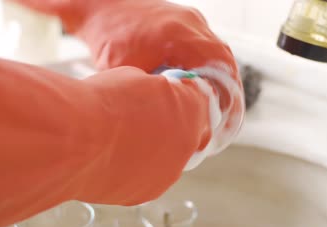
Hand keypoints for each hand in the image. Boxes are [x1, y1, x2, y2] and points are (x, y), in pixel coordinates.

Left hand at [15, 0, 244, 161]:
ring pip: (218, 52)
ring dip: (221, 78)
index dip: (227, 92)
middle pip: (224, 59)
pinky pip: (207, 45)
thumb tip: (181, 111)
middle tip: (227, 116)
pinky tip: (205, 85)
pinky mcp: (186, 21)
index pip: (220, 65)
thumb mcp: (127, 71)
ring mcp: (190, 19)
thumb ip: (156, 90)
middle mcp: (190, 23)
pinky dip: (210, 66)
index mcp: (179, 35)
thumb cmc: (107, 37)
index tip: (227, 114)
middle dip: (228, 89)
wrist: (98, 6)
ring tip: (219, 105)